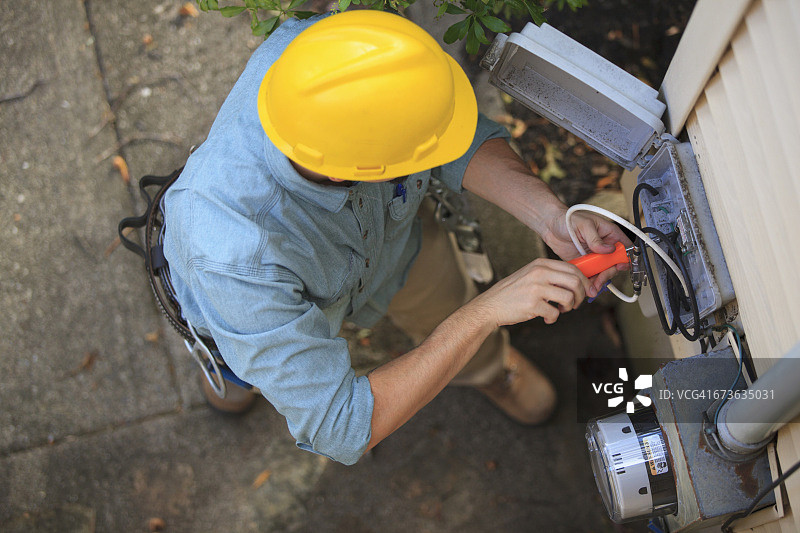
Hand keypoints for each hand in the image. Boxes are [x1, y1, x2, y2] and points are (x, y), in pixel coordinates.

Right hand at [472, 258, 591, 326]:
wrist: (490, 305)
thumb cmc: (512, 292)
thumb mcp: (530, 275)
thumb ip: (550, 275)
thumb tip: (576, 282)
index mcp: (540, 264)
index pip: (572, 268)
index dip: (584, 281)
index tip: (587, 290)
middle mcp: (539, 273)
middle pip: (575, 281)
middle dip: (581, 295)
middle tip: (576, 304)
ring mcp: (535, 288)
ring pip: (569, 297)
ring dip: (569, 307)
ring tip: (560, 310)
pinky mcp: (532, 305)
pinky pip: (555, 314)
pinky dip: (553, 319)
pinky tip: (545, 318)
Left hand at [543, 210, 632, 296]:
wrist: (550, 226)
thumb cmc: (568, 219)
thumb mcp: (584, 225)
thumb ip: (596, 238)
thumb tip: (609, 249)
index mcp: (609, 234)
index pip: (624, 247)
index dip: (625, 258)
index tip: (618, 266)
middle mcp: (604, 246)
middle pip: (614, 264)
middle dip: (608, 273)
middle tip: (600, 279)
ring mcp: (595, 256)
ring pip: (603, 272)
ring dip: (599, 281)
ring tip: (591, 287)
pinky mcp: (585, 263)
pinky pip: (591, 275)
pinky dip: (589, 281)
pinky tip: (585, 285)